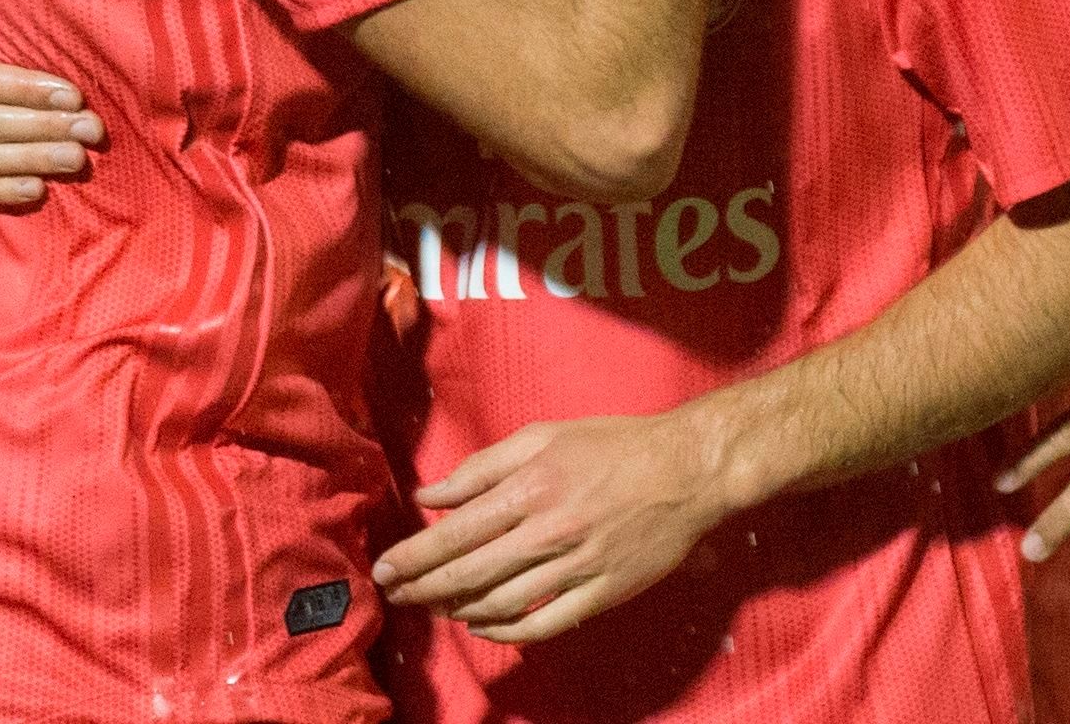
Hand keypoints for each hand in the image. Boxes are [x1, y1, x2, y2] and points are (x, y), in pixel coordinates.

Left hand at [373, 407, 738, 642]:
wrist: (687, 469)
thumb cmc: (613, 445)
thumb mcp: (545, 435)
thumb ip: (483, 466)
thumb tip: (430, 495)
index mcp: (531, 488)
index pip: (455, 533)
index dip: (413, 558)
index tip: (383, 570)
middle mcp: (548, 531)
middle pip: (468, 574)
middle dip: (422, 589)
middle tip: (394, 595)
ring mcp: (575, 567)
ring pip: (500, 604)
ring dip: (458, 611)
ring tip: (435, 608)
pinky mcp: (600, 593)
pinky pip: (542, 625)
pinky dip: (505, 634)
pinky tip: (483, 628)